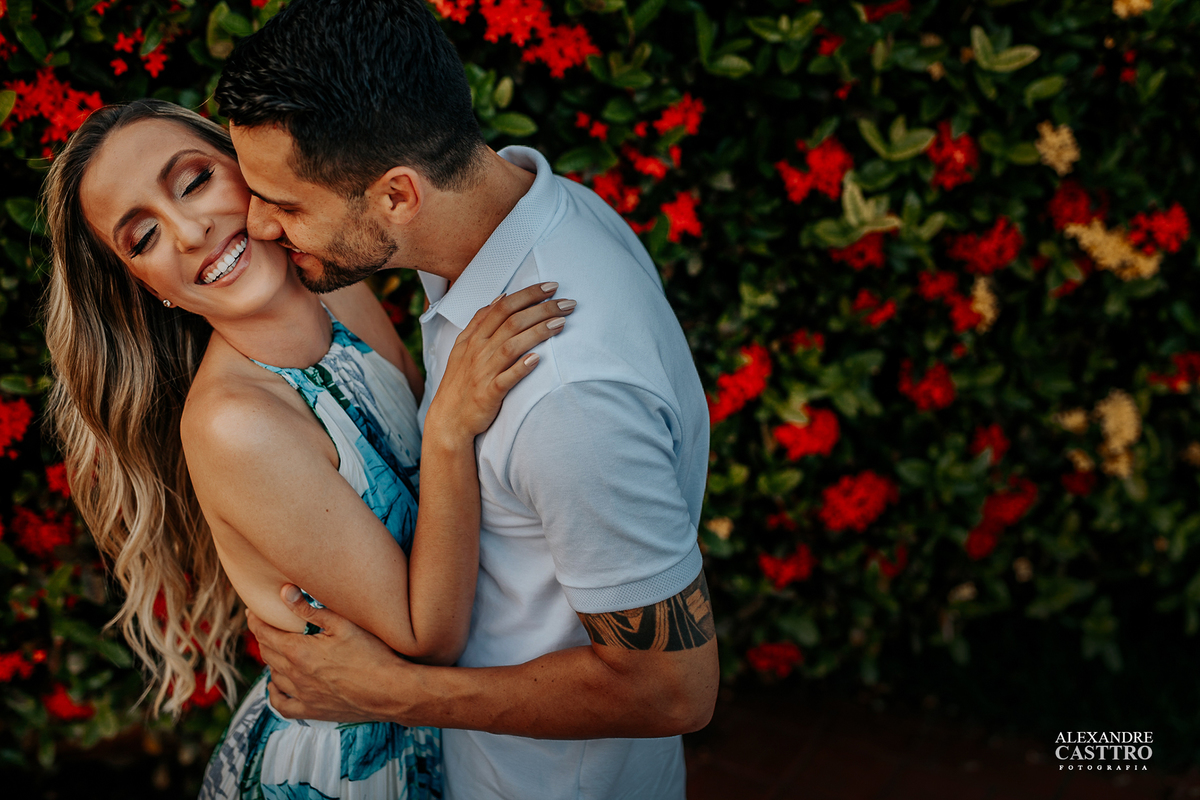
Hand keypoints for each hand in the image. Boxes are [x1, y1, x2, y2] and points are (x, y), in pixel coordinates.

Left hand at [246, 585, 408, 722]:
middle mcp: (294, 676)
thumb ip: (310, 609)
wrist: (391, 691)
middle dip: (262, 636)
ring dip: (271, 660)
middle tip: (265, 624)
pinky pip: (281, 704)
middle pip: (267, 653)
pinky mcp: (311, 711)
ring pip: (273, 675)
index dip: (256, 620)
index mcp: (298, 652)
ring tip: (277, 648)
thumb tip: (284, 591)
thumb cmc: (371, 654)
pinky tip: (277, 683)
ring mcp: (302, 696)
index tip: (252, 610)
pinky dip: (274, 692)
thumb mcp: (343, 624)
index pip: (265, 633)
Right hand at [426, 282, 573, 443]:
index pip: (503, 307)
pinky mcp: (489, 394)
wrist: (448, 419)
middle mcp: (478, 351)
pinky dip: (521, 367)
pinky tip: (538, 359)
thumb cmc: (460, 382)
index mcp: (474, 337)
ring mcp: (483, 372)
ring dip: (538, 332)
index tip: (552, 286)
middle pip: (512, 322)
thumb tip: (501, 297)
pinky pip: (506, 379)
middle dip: (542, 308)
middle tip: (568, 303)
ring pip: (512, 345)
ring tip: (562, 322)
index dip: (528, 294)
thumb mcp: (463, 347)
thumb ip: (480, 321)